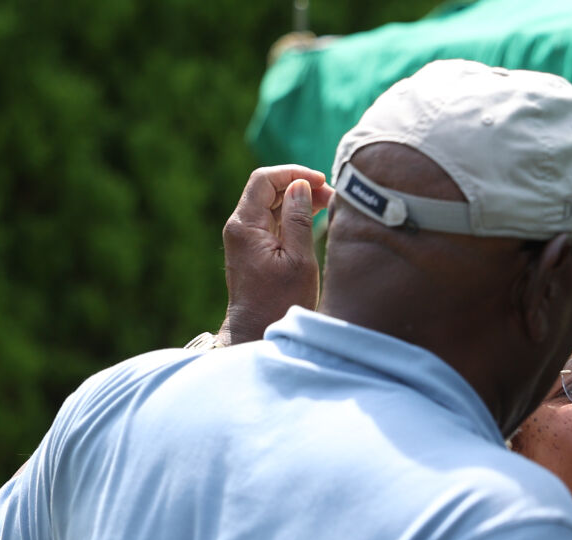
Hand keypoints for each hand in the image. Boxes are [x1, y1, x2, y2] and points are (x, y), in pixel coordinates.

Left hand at [216, 165, 335, 345]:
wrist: (258, 333)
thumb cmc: (280, 302)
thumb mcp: (298, 260)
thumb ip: (299, 219)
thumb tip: (301, 186)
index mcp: (245, 225)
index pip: (264, 179)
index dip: (293, 173)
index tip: (321, 180)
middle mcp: (240, 227)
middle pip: (268, 189)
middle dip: (299, 185)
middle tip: (331, 195)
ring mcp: (245, 239)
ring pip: (271, 205)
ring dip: (298, 200)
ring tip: (328, 205)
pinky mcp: (254, 250)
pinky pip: (272, 222)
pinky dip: (293, 216)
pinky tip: (314, 219)